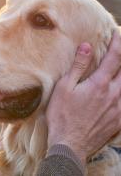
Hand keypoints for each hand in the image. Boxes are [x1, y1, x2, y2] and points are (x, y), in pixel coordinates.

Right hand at [46, 31, 120, 166]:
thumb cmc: (62, 115)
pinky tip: (117, 93)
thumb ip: (78, 66)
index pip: (114, 58)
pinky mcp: (119, 121)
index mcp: (99, 84)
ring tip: (118, 72)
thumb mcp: (64, 88)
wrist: (69, 144)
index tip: (117, 33)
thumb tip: (87, 47)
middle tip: (120, 50)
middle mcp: (114, 94)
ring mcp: (118, 109)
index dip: (117, 43)